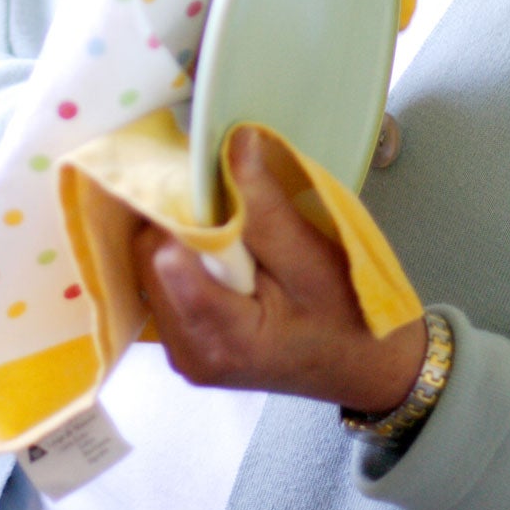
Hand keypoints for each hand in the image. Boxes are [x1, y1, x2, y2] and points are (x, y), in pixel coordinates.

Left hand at [133, 127, 426, 412]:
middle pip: (147, 259)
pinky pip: (160, 283)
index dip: (183, 208)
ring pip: (148, 267)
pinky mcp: (181, 342)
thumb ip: (265, 206)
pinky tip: (217, 248)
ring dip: (179, 235)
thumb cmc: (349, 319)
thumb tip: (235, 142)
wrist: (362, 367)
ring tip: (229, 225)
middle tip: (225, 198)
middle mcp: (187, 353)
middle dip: (179, 219)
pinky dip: (182, 256)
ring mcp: (180, 352)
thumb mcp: (314, 259)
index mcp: (221, 338)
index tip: (213, 180)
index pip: (164, 257)